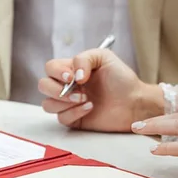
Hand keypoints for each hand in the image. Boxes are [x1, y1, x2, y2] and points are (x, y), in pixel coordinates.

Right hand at [39, 49, 163, 131]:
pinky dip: (74, 113)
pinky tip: (90, 108)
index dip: (56, 72)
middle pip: (43, 86)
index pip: (50, 68)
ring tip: (85, 99)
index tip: (71, 77)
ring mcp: (70, 103)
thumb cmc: (122, 79)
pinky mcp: (75, 119)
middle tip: (78, 91)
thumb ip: (84, 58)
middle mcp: (68, 86)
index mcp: (71, 69)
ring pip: (47, 104)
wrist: (134, 101)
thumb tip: (72, 76)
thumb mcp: (104, 57)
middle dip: (56, 89)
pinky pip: (62, 118)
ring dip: (63, 102)